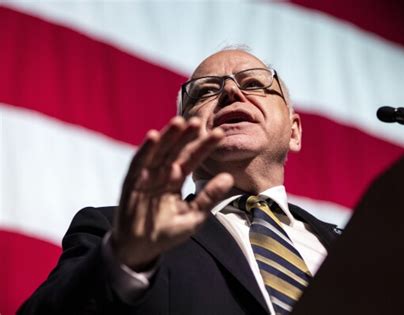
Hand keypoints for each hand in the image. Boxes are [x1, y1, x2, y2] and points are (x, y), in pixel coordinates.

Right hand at [111, 116, 233, 270]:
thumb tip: (229, 177)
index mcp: (176, 178)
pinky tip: (153, 136)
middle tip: (199, 121)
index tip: (220, 134)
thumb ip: (209, 197)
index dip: (204, 146)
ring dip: (167, 136)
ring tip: (179, 122)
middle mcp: (162, 173)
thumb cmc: (167, 232)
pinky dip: (145, 151)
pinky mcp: (132, 183)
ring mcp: (146, 176)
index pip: (192, 158)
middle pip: (176, 150)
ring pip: (158, 152)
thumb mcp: (194, 216)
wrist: (141, 249)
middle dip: (186, 136)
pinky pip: (138, 164)